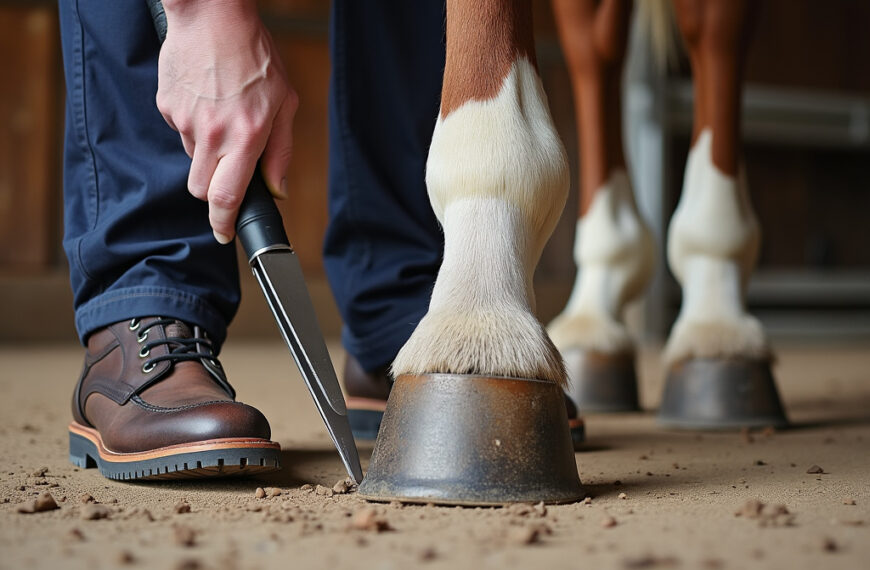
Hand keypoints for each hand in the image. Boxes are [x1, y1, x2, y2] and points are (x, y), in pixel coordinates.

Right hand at [156, 0, 297, 243]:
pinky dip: (193, 123)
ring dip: (206, 151)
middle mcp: (213, 134)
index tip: (225, 234)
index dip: (224, 224)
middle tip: (228, 167)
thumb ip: (281, 151)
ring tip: (222, 116)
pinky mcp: (167, 105)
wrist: (213, 14)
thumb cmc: (255, 54)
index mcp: (246, 136)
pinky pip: (179, 129)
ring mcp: (185, 120)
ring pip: (191, 158)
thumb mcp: (285, 102)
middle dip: (213, 189)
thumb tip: (278, 189)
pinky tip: (206, 99)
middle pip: (201, 188)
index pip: (226, 198)